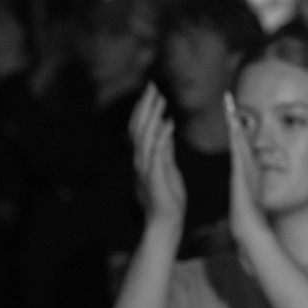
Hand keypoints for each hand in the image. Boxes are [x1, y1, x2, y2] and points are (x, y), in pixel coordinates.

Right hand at [128, 84, 186, 232]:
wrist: (166, 221)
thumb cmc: (168, 196)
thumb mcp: (167, 166)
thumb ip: (165, 147)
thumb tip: (166, 126)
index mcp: (144, 157)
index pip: (140, 128)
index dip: (144, 109)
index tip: (153, 90)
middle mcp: (140, 160)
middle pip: (139, 127)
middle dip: (145, 106)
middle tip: (153, 86)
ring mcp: (145, 168)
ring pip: (145, 136)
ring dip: (152, 116)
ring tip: (160, 99)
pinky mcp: (154, 176)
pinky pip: (157, 152)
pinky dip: (162, 136)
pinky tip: (168, 123)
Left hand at [221, 91, 269, 246]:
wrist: (250, 228)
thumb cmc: (247, 216)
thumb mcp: (244, 198)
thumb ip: (244, 190)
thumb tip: (242, 189)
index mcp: (244, 170)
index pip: (238, 144)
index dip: (234, 127)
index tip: (229, 111)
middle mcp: (246, 165)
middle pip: (239, 136)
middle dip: (234, 117)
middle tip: (228, 98)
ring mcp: (246, 168)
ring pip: (239, 139)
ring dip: (235, 121)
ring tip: (229, 104)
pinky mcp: (243, 172)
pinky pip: (239, 149)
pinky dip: (237, 136)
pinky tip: (232, 124)